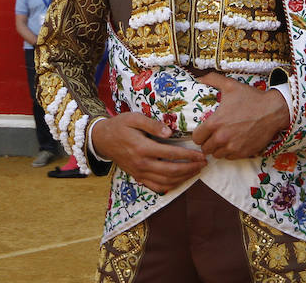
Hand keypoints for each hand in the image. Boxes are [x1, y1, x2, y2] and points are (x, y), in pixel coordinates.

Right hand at [91, 113, 206, 193]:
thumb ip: (152, 124)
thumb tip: (170, 132)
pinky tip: (181, 180)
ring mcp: (139, 172)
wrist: (102, 139)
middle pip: (171, 170)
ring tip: (196, 171)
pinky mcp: (138, 177)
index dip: (188, 155)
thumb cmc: (120, 126)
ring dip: (183, 178)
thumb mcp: (134, 118)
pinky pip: (156, 187)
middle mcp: (142, 163)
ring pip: (166, 181)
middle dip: (190, 168)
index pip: (171, 154)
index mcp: (142, 148)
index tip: (201, 154)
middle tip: (203, 164)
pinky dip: (170, 186)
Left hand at [191, 72, 289, 159]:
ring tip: (224, 140)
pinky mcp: (243, 153)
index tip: (204, 131)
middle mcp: (222, 138)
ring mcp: (233, 147)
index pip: (196, 138)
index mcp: (215, 123)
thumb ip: (212, 79)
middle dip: (208, 142)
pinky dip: (230, 152)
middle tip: (214, 135)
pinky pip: (229, 158)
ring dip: (218, 148)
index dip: (199, 134)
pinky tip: (234, 143)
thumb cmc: (251, 98)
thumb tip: (199, 77)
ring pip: (216, 155)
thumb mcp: (231, 85)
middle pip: (205, 148)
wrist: (273, 111)